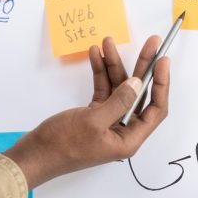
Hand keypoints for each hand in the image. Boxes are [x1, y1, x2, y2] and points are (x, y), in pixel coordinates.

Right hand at [4, 36, 169, 187]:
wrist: (34, 155)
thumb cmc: (63, 145)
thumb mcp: (94, 122)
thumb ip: (119, 102)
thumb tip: (137, 84)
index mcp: (130, 139)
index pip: (156, 109)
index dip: (161, 84)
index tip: (162, 61)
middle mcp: (123, 130)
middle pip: (139, 94)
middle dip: (143, 68)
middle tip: (151, 44)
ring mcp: (108, 121)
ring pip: (119, 89)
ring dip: (114, 65)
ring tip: (108, 42)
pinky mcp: (94, 115)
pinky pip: (103, 90)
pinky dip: (100, 73)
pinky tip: (96, 55)